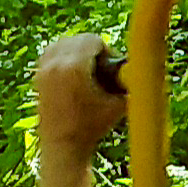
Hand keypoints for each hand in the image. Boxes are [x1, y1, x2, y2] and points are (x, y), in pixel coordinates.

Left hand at [36, 34, 125, 157]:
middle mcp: (54, 64)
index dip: (107, 51)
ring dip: (77, 51)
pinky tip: (74, 74)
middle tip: (101, 69)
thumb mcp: (119, 103)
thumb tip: (150, 65)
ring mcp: (42, 70)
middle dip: (92, 50)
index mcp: (73, 67)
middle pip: (78, 39)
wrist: (62, 146)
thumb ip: (133, 82)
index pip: (93, 40)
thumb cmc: (93, 127)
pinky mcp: (37, 77)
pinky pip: (51, 54)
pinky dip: (64, 57)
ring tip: (87, 72)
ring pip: (62, 43)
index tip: (112, 68)